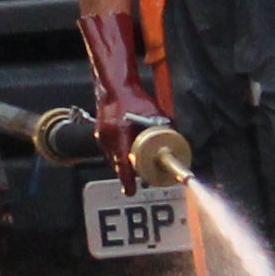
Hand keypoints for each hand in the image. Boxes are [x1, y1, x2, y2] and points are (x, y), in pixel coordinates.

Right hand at [78, 2, 171, 185]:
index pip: (124, 162)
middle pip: (118, 164)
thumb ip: (164, 126)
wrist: (113, 85)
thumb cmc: (132, 97)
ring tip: (133, 168)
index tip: (131, 190)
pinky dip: (117, 155)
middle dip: (128, 174)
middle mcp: (108, 137)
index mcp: (120, 133)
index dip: (128, 179)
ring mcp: (101, 137)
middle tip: (137, 181)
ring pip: (112, 159)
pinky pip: (108, 152)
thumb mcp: (153, 112)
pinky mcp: (98, 135)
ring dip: (123, 164)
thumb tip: (176, 137)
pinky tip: (126, 154)